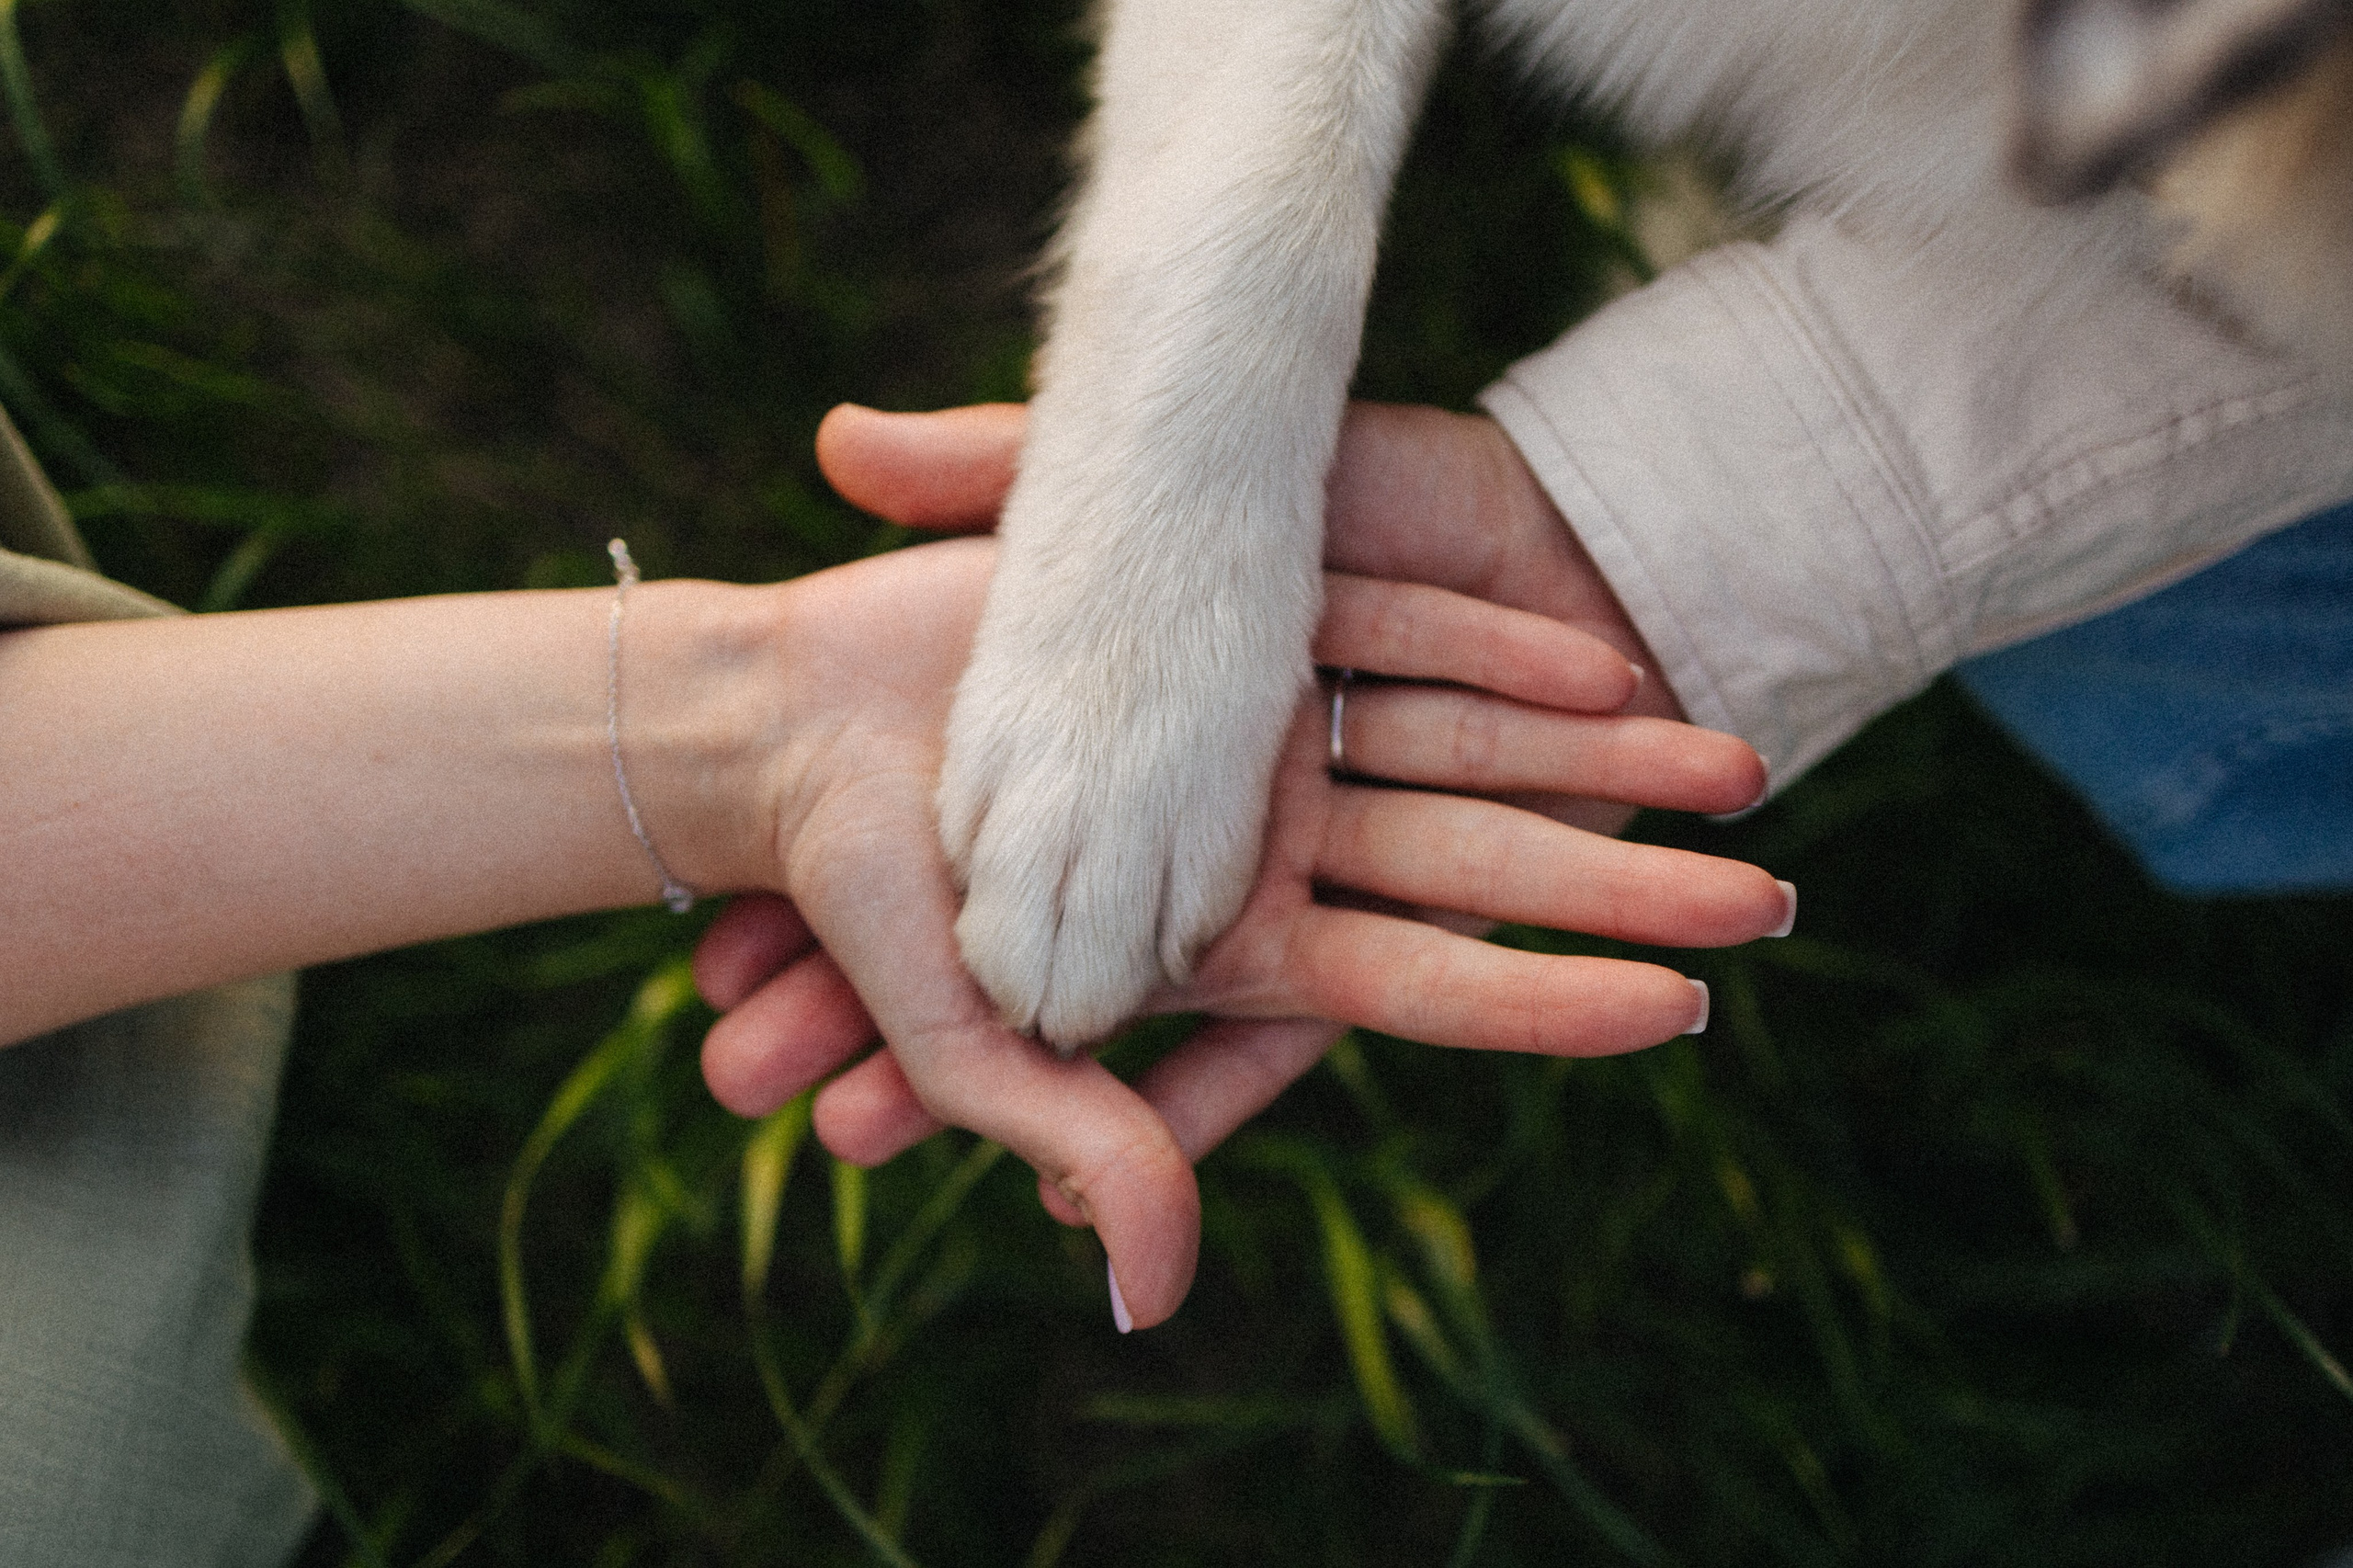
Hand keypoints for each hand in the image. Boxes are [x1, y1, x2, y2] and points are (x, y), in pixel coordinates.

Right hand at [695, 403, 1789, 1327]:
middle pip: (1481, 860)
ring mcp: (1268, 727)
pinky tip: (1595, 656)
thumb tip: (1153, 1300)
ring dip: (1598, 751)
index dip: (1547, 997)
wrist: (783, 712)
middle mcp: (1276, 839)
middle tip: (1773, 903)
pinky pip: (1387, 630)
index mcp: (1231, 941)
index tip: (1683, 1021)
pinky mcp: (1238, 620)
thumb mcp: (974, 1024)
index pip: (1424, 982)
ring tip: (1743, 764)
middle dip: (1622, 882)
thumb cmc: (864, 882)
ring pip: (1467, 740)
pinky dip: (1483, 644)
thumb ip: (1078, 1139)